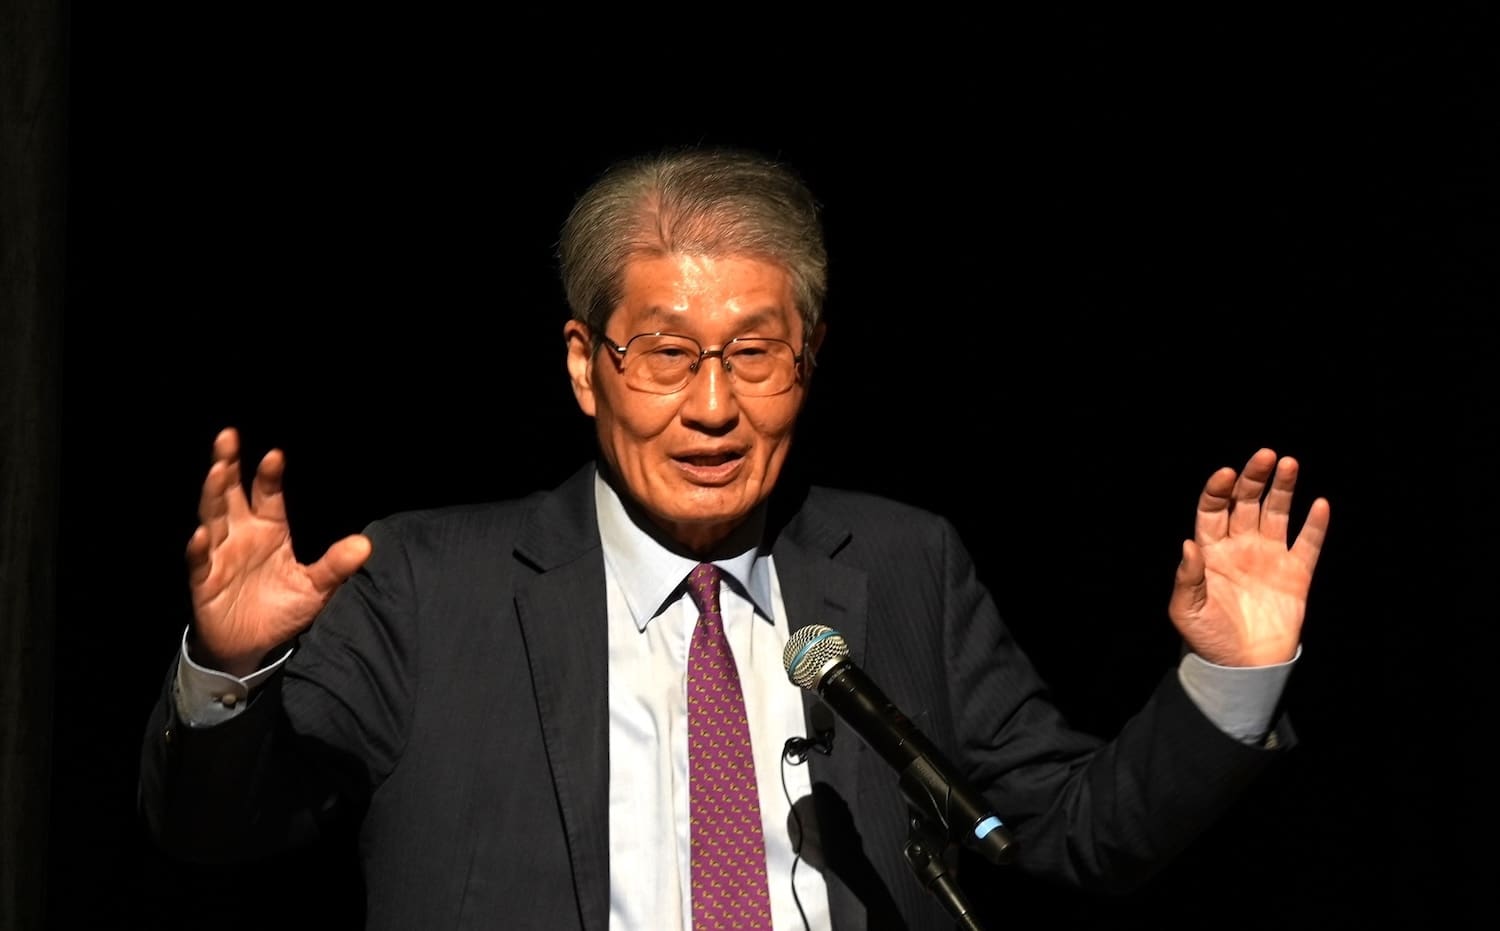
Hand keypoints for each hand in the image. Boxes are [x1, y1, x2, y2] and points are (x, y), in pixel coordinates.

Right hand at [184, 427, 371, 676]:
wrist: (253, 648)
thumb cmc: (282, 610)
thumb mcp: (315, 588)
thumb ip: (336, 566)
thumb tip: (366, 544)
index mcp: (269, 529)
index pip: (267, 494)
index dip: (269, 475)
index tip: (276, 455)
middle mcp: (240, 534)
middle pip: (231, 493)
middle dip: (228, 464)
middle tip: (228, 437)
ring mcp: (219, 555)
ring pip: (211, 518)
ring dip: (213, 494)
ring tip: (218, 471)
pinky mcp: (204, 581)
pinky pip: (199, 562)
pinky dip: (199, 549)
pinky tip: (200, 535)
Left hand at [1167, 448, 1330, 666]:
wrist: (1244, 668)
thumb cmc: (1208, 638)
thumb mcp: (1187, 611)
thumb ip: (1188, 578)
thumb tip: (1188, 545)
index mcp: (1211, 551)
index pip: (1213, 510)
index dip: (1218, 490)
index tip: (1226, 474)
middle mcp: (1241, 547)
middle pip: (1246, 503)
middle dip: (1254, 478)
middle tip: (1264, 456)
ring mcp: (1270, 557)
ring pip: (1277, 513)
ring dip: (1283, 489)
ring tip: (1289, 464)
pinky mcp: (1296, 574)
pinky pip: (1308, 544)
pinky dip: (1315, 524)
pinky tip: (1319, 504)